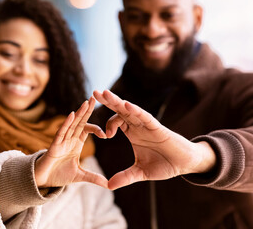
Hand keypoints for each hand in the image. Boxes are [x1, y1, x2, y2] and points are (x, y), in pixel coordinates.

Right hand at [35, 97, 107, 187]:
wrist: (43, 181)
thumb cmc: (59, 175)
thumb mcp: (80, 176)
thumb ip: (93, 177)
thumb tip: (108, 185)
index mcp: (76, 143)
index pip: (86, 130)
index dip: (96, 129)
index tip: (106, 135)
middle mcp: (69, 139)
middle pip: (79, 122)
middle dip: (87, 110)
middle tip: (95, 97)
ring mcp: (61, 141)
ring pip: (71, 124)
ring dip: (78, 114)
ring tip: (86, 102)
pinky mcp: (54, 146)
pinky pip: (61, 133)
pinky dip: (66, 124)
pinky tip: (72, 115)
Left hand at [93, 90, 215, 189]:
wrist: (185, 164)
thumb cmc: (164, 164)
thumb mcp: (140, 172)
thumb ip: (125, 177)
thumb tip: (108, 186)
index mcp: (132, 133)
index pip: (116, 121)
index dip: (108, 125)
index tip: (105, 136)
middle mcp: (138, 126)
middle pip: (120, 110)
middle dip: (107, 101)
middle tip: (94, 93)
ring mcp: (147, 125)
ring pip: (130, 109)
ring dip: (117, 101)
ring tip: (105, 93)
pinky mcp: (157, 127)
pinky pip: (145, 116)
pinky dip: (136, 111)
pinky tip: (126, 105)